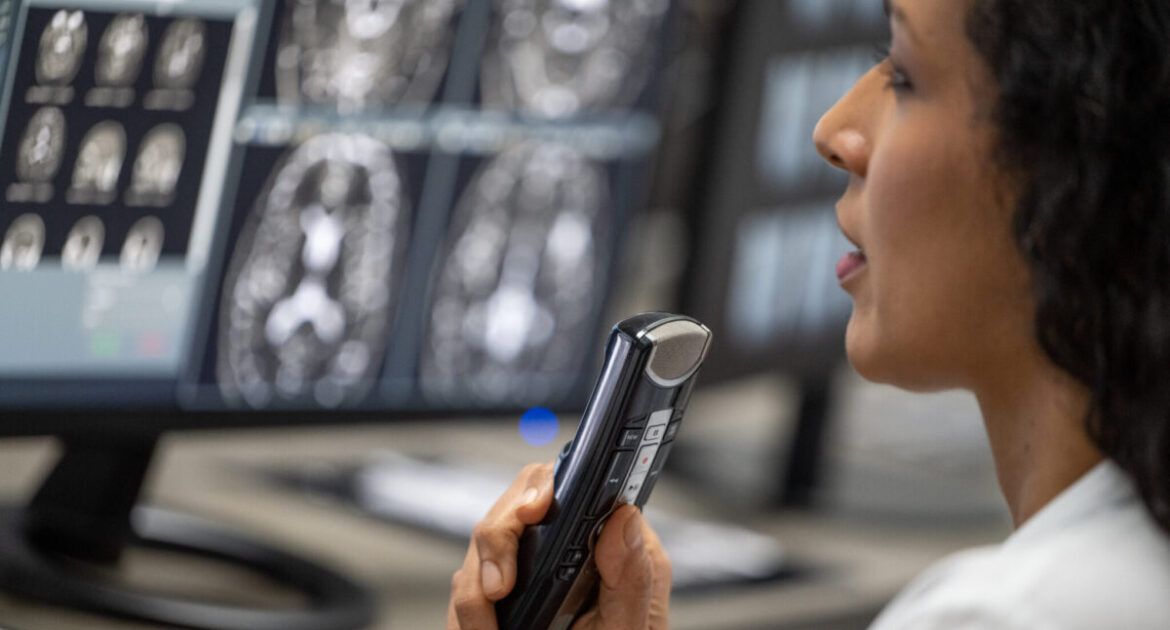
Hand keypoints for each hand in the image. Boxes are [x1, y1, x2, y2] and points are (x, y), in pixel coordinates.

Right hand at [447, 462, 671, 629]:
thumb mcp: (632, 628)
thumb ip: (633, 577)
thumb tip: (624, 518)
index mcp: (601, 546)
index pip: (564, 487)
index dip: (541, 487)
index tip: (533, 509)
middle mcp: (558, 551)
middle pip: (509, 511)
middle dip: (496, 543)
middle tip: (499, 587)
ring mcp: (523, 575)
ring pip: (477, 552)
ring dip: (475, 591)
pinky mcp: (495, 600)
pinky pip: (464, 590)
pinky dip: (467, 615)